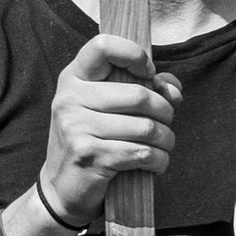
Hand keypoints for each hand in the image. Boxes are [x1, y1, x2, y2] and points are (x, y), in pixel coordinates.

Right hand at [38, 35, 179, 230]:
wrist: (62, 188)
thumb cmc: (93, 141)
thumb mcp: (109, 108)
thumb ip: (144, 88)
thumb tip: (173, 89)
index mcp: (74, 78)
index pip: (102, 46)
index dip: (134, 55)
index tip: (148, 74)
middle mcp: (70, 99)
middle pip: (139, 94)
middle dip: (165, 112)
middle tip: (165, 124)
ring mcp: (76, 128)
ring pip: (146, 127)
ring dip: (166, 140)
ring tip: (163, 146)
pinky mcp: (89, 156)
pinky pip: (141, 153)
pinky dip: (158, 160)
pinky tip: (155, 163)